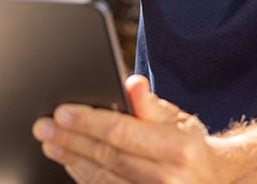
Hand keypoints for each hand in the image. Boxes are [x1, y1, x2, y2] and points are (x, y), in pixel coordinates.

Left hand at [32, 75, 232, 182]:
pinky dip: (85, 177)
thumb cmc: (190, 147)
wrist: (213, 180)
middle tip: (43, 127)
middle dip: (70, 140)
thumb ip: (149, 104)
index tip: (61, 113)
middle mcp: (166, 177)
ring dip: (71, 159)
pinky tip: (70, 162)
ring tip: (50, 143)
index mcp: (174, 148)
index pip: (120, 132)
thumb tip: (131, 83)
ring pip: (102, 178)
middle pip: (106, 156)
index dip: (87, 122)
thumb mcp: (177, 119)